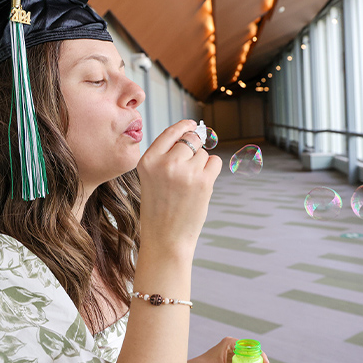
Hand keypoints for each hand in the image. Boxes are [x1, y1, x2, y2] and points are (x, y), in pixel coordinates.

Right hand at [137, 120, 221, 256]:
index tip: (192, 124)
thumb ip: (166, 155)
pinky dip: (212, 170)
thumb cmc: (159, 208)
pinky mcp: (203, 182)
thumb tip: (193, 132)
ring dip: (201, 165)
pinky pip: (215, 162)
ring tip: (189, 186)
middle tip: (188, 170)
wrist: (165, 239)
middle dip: (194, 150)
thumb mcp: (151, 178)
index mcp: (148, 161)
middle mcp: (165, 163)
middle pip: (190, 140)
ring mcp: (185, 172)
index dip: (184, 126)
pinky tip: (201, 185)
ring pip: (203, 153)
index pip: (170, 132)